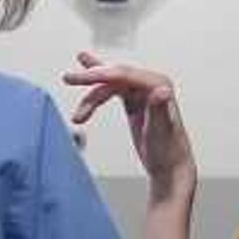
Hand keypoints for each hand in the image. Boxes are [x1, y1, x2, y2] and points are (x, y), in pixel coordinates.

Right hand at [64, 51, 195, 201]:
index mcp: (159, 85)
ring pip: (110, 85)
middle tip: (68, 79)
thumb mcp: (160, 131)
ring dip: (91, 97)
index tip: (78, 79)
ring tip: (76, 113)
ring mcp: (143, 91)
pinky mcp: (135, 100)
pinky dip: (98, 85)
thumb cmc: (168, 152)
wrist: (170, 168)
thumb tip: (162, 91)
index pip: (123, 74)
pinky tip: (88, 71)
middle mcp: (152, 84)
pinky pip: (113, 88)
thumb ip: (159, 109)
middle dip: (90, 78)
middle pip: (114, 76)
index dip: (98, 75)